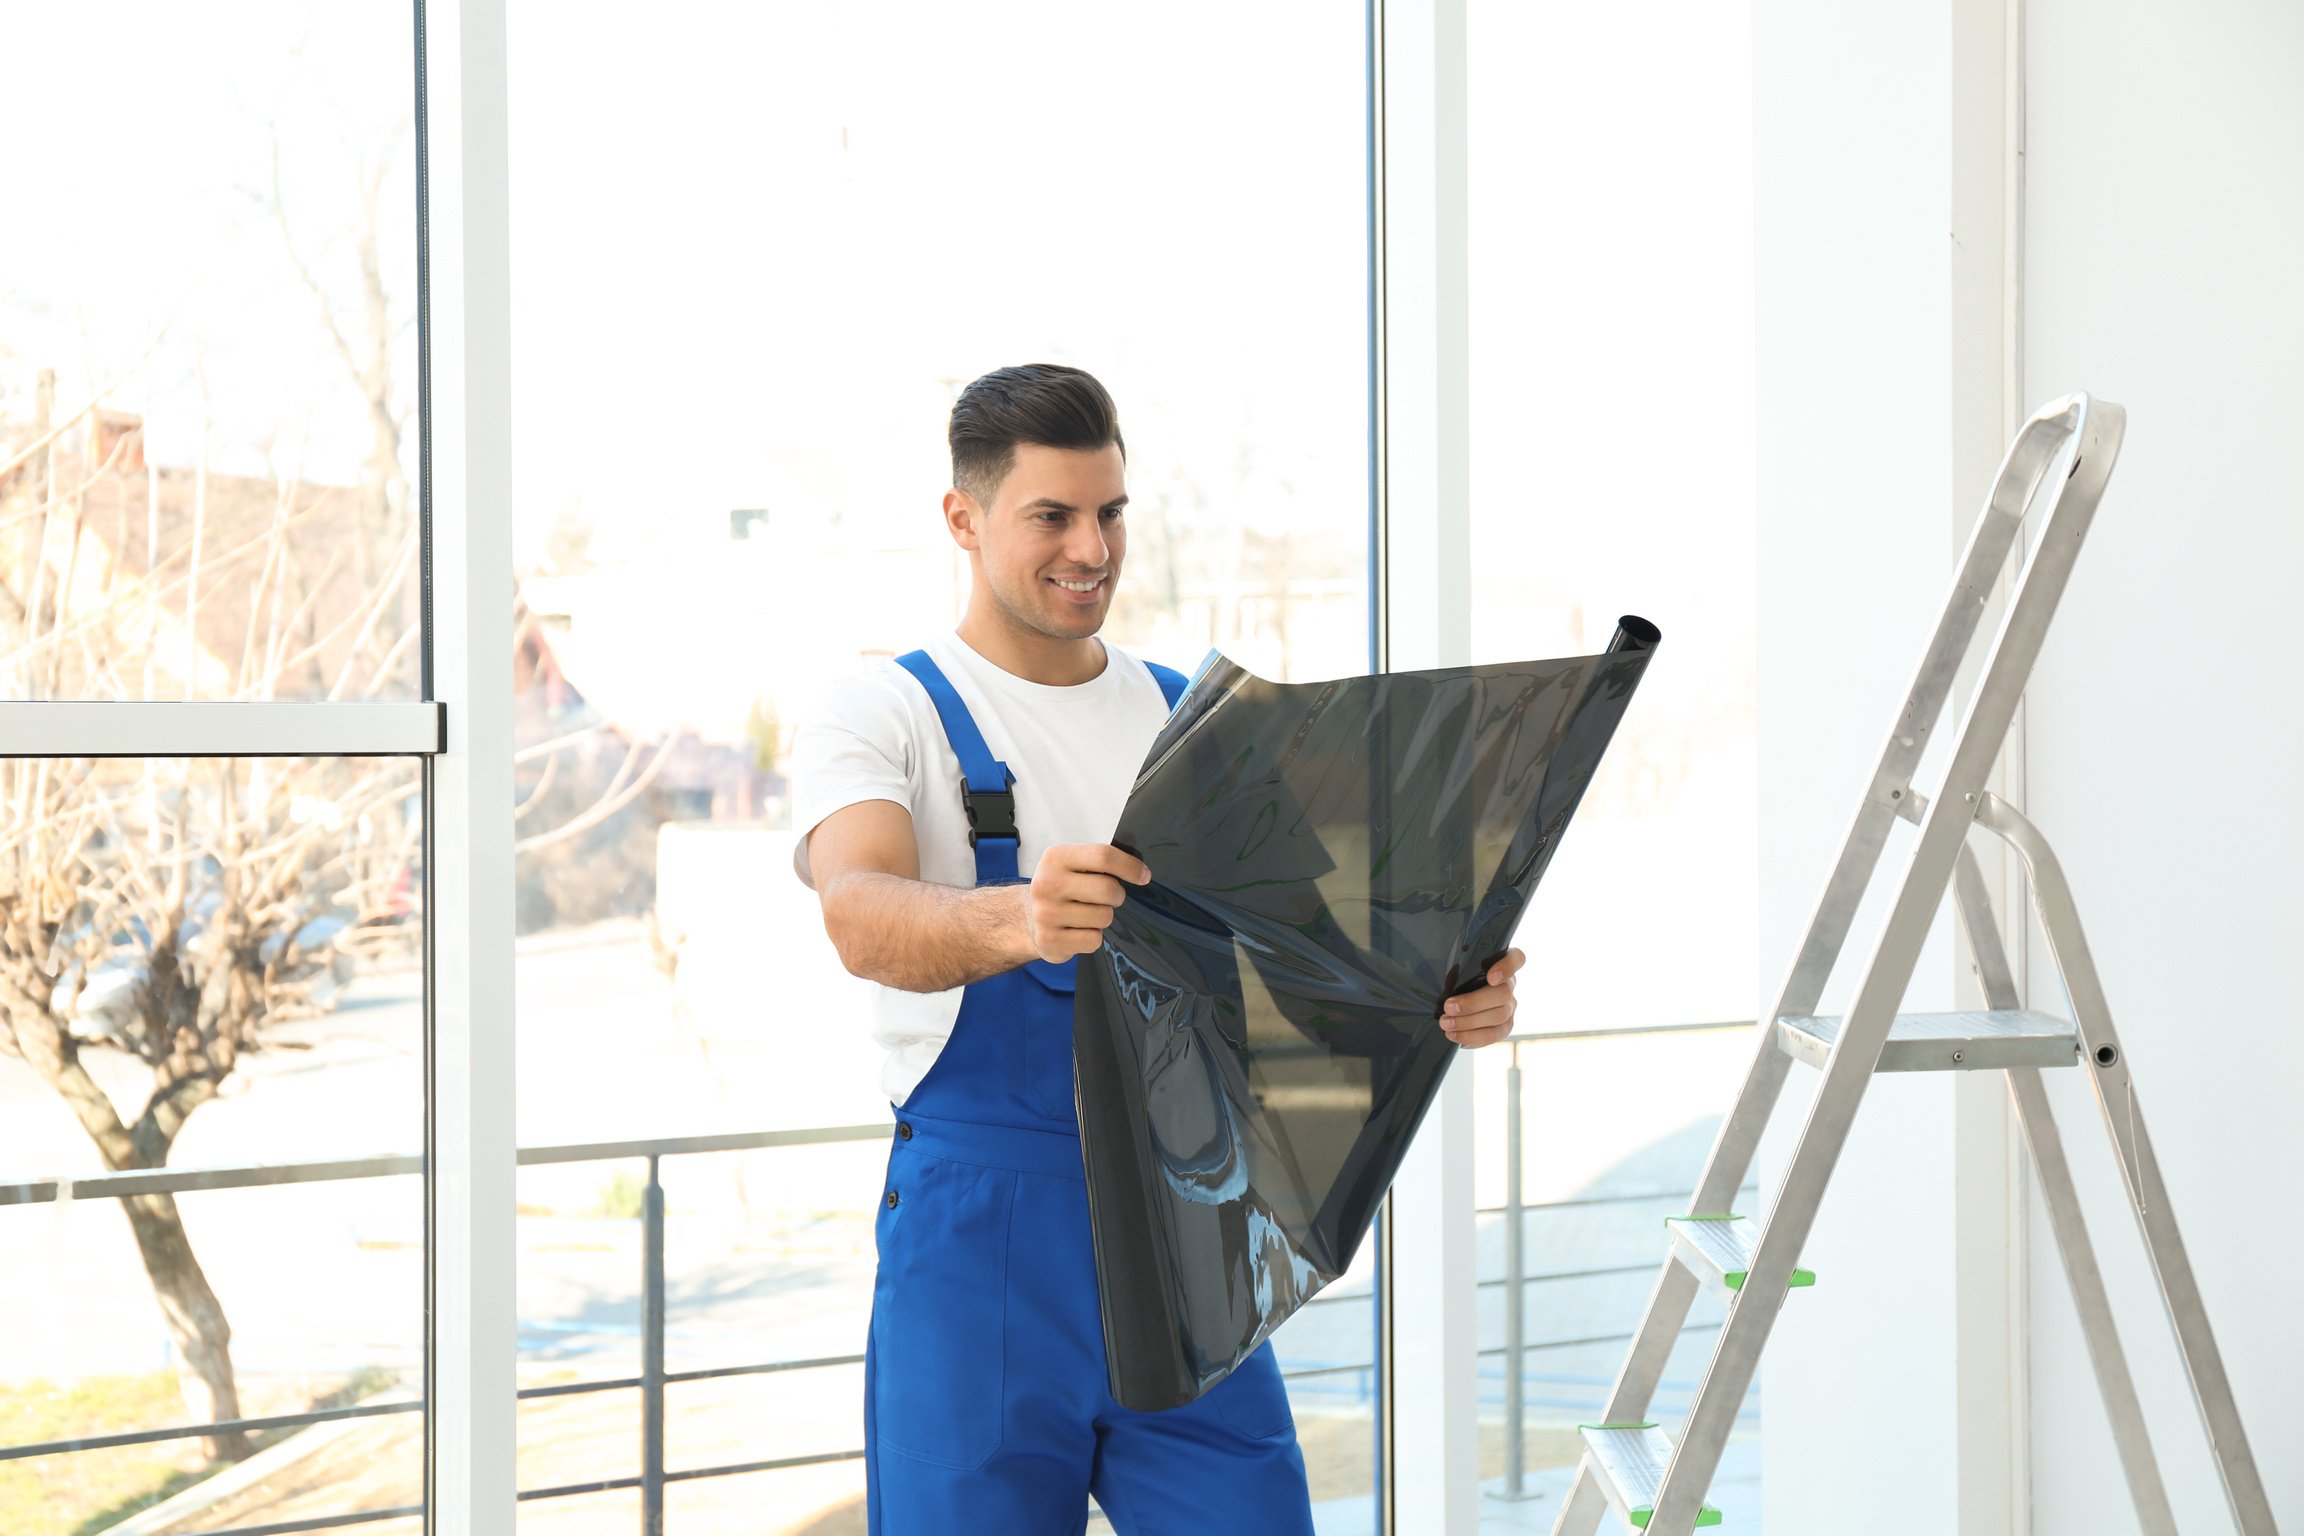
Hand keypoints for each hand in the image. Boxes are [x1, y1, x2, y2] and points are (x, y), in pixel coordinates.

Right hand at [1023, 843, 1150, 962]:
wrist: (1026, 918)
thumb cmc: (1060, 889)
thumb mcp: (1072, 864)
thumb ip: (1100, 862)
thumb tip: (1140, 872)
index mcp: (1056, 858)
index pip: (1103, 856)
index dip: (1130, 866)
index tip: (1143, 875)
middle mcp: (1047, 883)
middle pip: (1107, 889)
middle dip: (1117, 896)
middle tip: (1110, 898)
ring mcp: (1046, 913)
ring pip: (1103, 917)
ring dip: (1104, 917)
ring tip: (1088, 914)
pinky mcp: (1050, 939)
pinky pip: (1093, 940)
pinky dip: (1093, 937)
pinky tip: (1079, 930)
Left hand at [1438, 948, 1525, 1047]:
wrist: (1455, 1001)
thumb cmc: (1454, 978)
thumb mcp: (1454, 968)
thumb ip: (1454, 968)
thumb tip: (1437, 975)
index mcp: (1501, 963)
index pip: (1516, 958)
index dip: (1507, 968)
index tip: (1491, 977)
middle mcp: (1509, 984)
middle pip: (1503, 993)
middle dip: (1473, 1003)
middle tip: (1448, 1007)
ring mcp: (1510, 1006)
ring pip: (1498, 1016)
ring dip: (1469, 1023)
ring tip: (1445, 1024)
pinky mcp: (1504, 1026)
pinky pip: (1494, 1034)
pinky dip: (1473, 1037)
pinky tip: (1455, 1036)